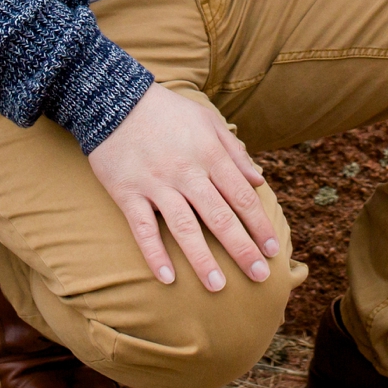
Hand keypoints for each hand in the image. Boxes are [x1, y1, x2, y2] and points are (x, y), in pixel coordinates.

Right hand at [86, 85, 277, 290]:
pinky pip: (144, 229)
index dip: (259, 225)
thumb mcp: (208, 121)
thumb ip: (234, 152)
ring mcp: (157, 185)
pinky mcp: (128, 193)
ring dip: (203, 259)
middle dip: (242, 249)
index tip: (272, 249)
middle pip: (220, 217)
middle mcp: (187, 173)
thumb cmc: (168, 112)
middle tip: (259, 277)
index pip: (242, 197)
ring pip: (185, 228)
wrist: (115, 100)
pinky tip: (167, 278)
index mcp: (210, 154)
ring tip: (218, 287)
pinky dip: (155, 253)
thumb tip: (259, 180)